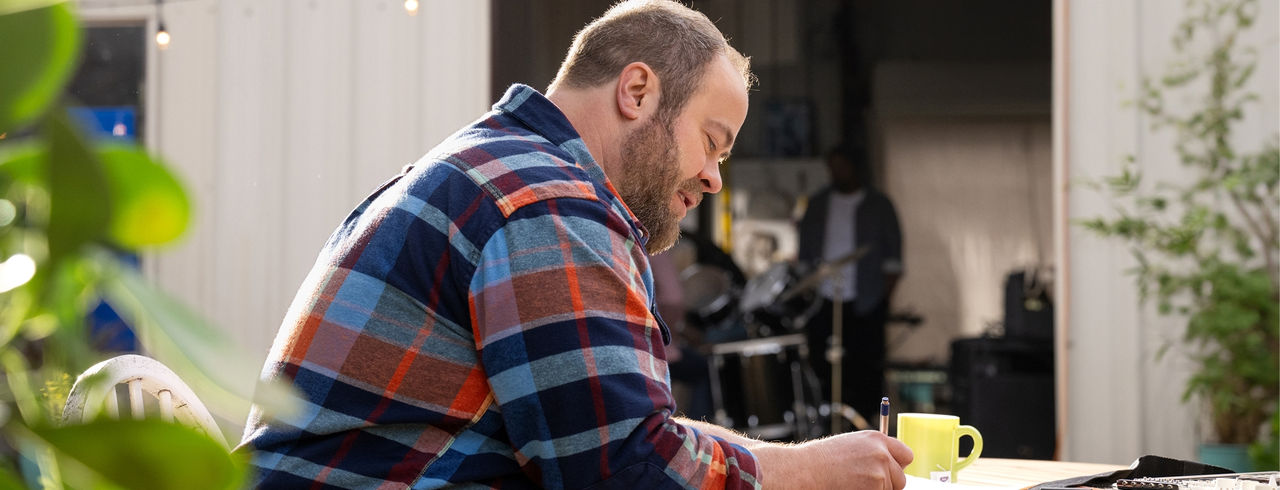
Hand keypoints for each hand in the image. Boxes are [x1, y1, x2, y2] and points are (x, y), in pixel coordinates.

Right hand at [753, 430, 912, 489]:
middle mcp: (882, 454)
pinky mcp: (876, 488)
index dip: (898, 465)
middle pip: (901, 478)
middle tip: (866, 483)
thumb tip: (890, 464)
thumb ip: (873, 451)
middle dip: (888, 483)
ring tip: (852, 484)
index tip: (890, 471)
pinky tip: (851, 487)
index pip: (906, 455)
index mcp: (877, 439)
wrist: (807, 470)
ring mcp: (880, 473)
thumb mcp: (851, 445)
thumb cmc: (822, 459)